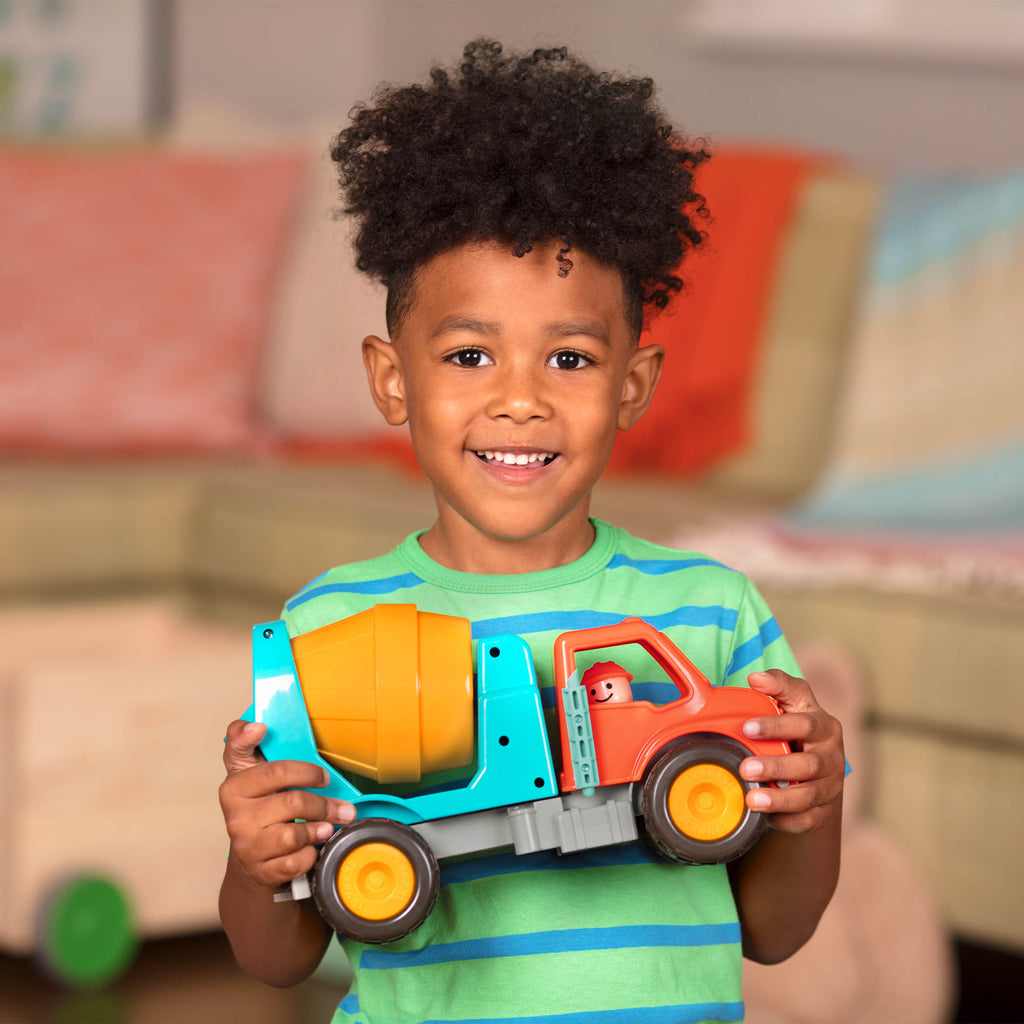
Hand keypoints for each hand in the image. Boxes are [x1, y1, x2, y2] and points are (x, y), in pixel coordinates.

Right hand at [219, 719, 355, 888]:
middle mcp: (236, 815)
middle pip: (293, 801)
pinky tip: (310, 848)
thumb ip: (248, 742)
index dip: (293, 765)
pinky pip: (295, 862)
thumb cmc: (261, 807)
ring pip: (294, 835)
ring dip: (319, 830)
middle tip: (343, 807)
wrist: (252, 859)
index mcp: (235, 785)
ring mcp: (245, 844)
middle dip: (325, 804)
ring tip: (328, 827)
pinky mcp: (259, 870)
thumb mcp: (252, 773)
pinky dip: (309, 855)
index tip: (307, 763)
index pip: (269, 768)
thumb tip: (256, 725)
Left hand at [737, 671, 843, 834]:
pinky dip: (785, 820)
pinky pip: (805, 820)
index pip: (805, 725)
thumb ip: (779, 685)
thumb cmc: (799, 728)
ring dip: (779, 800)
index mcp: (826, 728)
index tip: (747, 727)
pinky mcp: (822, 812)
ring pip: (808, 797)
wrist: (818, 767)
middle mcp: (832, 758)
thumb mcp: (794, 701)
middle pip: (809, 765)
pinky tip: (763, 817)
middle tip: (745, 768)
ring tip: (752, 799)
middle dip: (776, 767)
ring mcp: (829, 787)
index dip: (777, 726)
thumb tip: (756, 678)